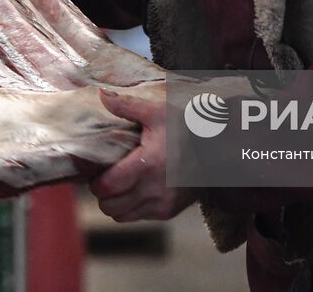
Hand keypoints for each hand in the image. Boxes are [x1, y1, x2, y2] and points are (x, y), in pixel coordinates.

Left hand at [90, 87, 198, 222]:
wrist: (217, 151)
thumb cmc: (186, 129)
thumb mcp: (158, 112)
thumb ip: (128, 106)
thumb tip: (102, 95)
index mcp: (147, 164)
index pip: (107, 187)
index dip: (96, 181)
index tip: (97, 171)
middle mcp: (153, 189)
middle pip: (109, 206)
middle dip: (102, 193)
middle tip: (106, 178)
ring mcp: (161, 203)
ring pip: (121, 216)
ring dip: (115, 203)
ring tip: (119, 186)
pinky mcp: (168, 212)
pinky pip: (137, 217)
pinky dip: (131, 208)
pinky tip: (136, 190)